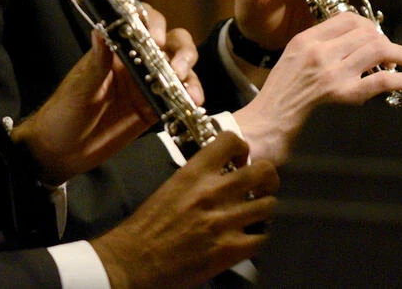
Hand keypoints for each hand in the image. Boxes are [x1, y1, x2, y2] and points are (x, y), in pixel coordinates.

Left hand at [14, 4, 201, 184]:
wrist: (61, 152)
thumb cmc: (64, 112)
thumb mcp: (80, 87)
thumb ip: (97, 61)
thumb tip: (101, 29)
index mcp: (116, 49)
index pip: (141, 23)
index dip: (154, 23)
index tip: (156, 39)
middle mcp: (137, 61)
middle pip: (171, 42)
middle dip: (182, 51)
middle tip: (178, 68)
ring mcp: (149, 85)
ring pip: (181, 68)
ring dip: (190, 75)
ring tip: (190, 93)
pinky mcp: (155, 108)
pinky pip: (180, 97)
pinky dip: (191, 97)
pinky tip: (194, 103)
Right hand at [91, 132, 277, 288]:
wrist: (132, 261)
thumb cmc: (146, 226)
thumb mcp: (171, 187)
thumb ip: (198, 178)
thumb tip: (218, 174)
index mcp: (195, 173)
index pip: (232, 140)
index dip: (242, 149)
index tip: (240, 161)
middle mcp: (214, 192)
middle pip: (264, 171)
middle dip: (267, 178)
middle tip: (260, 187)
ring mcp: (225, 221)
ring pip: (269, 205)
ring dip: (264, 209)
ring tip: (255, 214)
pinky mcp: (229, 250)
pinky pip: (262, 237)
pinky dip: (259, 237)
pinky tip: (249, 238)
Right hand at [232, 12, 401, 165]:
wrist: (267, 119)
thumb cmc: (280, 92)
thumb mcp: (293, 56)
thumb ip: (320, 44)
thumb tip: (355, 41)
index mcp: (307, 38)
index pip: (347, 18)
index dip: (368, 25)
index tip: (377, 35)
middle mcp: (320, 51)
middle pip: (367, 33)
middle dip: (387, 41)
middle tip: (397, 53)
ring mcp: (331, 72)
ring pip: (378, 50)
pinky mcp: (341, 94)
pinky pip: (380, 80)